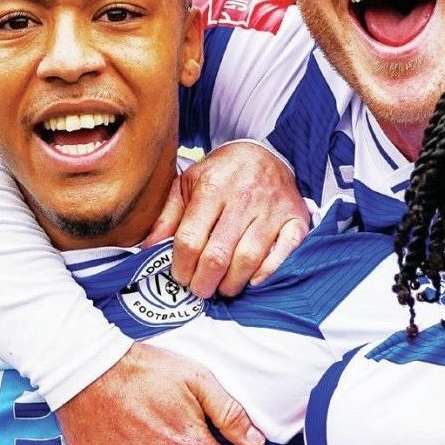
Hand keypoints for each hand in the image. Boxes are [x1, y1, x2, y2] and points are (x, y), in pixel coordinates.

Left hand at [147, 140, 311, 298]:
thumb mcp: (188, 183)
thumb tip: (148, 247)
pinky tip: (252, 280)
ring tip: (222, 287)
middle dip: (204, 281)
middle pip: (218, 254)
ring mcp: (272, 209)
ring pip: (248, 258)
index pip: (190, 238)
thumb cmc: (222, 175)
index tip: (180, 277)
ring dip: (232, 283)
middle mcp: (243, 197)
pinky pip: (285, 252)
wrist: (264, 154)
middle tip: (200, 289)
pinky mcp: (295, 218)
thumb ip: (167, 214)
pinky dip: (267, 272)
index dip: (181, 266)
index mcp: (212, 187)